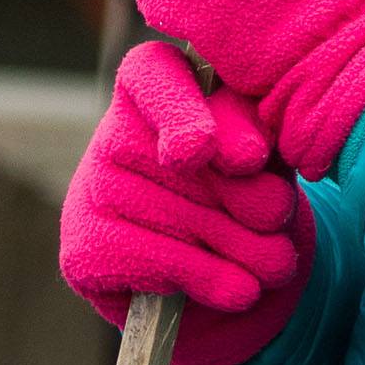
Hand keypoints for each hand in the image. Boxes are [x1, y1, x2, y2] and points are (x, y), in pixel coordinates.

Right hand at [59, 42, 314, 364]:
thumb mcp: (259, 143)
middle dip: (244, 196)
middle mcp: (112, 128)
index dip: (190, 114)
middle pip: (179, 162)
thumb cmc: (237, 177)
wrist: (206, 256)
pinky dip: (205, 278)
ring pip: (173, 217)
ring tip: (278, 264)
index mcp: (153, 77)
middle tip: (282, 216)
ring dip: (238, 247)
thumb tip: (245, 158)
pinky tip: (240, 289)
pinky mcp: (82, 246)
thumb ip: (252, 132)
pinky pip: (152, 262)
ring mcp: (91, 188)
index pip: (155, 75)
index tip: (243, 155)